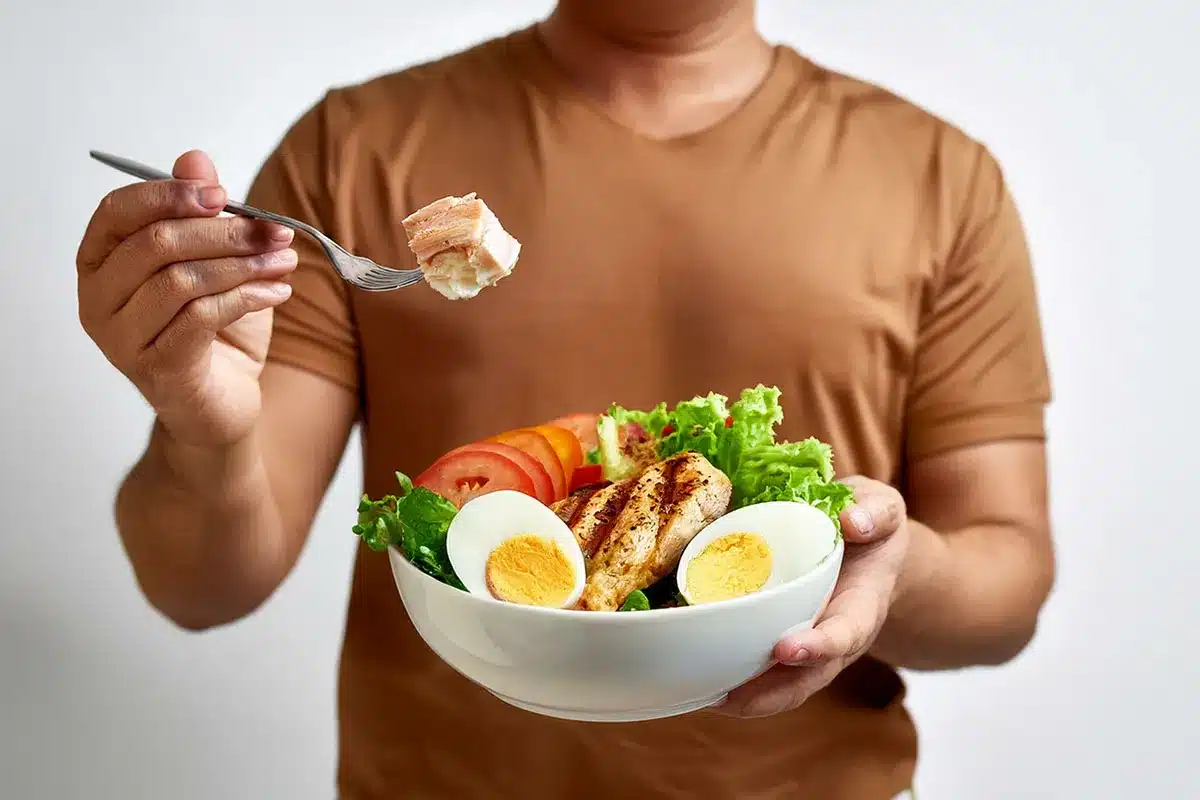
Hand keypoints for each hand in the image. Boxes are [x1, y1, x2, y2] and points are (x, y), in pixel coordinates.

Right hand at [77, 151, 297, 445]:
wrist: (221, 405)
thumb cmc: (213, 330)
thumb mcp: (214, 263)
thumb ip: (201, 213)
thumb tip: (196, 159)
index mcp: (100, 264)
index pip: (116, 212)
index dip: (167, 194)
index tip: (223, 194)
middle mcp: (98, 301)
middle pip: (155, 244)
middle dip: (224, 231)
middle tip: (276, 229)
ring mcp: (122, 339)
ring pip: (181, 281)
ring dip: (243, 264)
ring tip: (285, 260)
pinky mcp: (158, 369)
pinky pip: (202, 318)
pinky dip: (247, 298)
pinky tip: (279, 292)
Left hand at [716, 476, 909, 717]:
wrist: (867, 548)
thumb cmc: (870, 528)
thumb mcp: (882, 510)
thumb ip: (876, 514)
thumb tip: (853, 521)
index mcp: (863, 605)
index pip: (846, 633)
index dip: (819, 646)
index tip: (786, 649)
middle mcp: (837, 637)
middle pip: (808, 679)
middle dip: (771, 691)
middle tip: (729, 695)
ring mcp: (811, 647)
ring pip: (783, 688)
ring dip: (746, 699)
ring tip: (704, 697)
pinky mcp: (785, 645)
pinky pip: (763, 674)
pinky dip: (734, 682)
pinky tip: (699, 683)